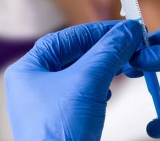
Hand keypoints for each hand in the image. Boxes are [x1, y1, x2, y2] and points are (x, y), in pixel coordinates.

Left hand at [5, 20, 141, 140]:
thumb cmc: (59, 134)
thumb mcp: (86, 83)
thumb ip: (108, 52)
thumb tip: (128, 30)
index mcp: (29, 69)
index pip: (67, 38)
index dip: (98, 31)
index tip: (123, 28)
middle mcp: (36, 83)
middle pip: (75, 54)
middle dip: (105, 49)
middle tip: (129, 43)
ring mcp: (49, 101)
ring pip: (82, 72)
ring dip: (106, 65)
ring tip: (126, 61)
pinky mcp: (64, 116)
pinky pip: (85, 90)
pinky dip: (102, 84)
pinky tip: (112, 87)